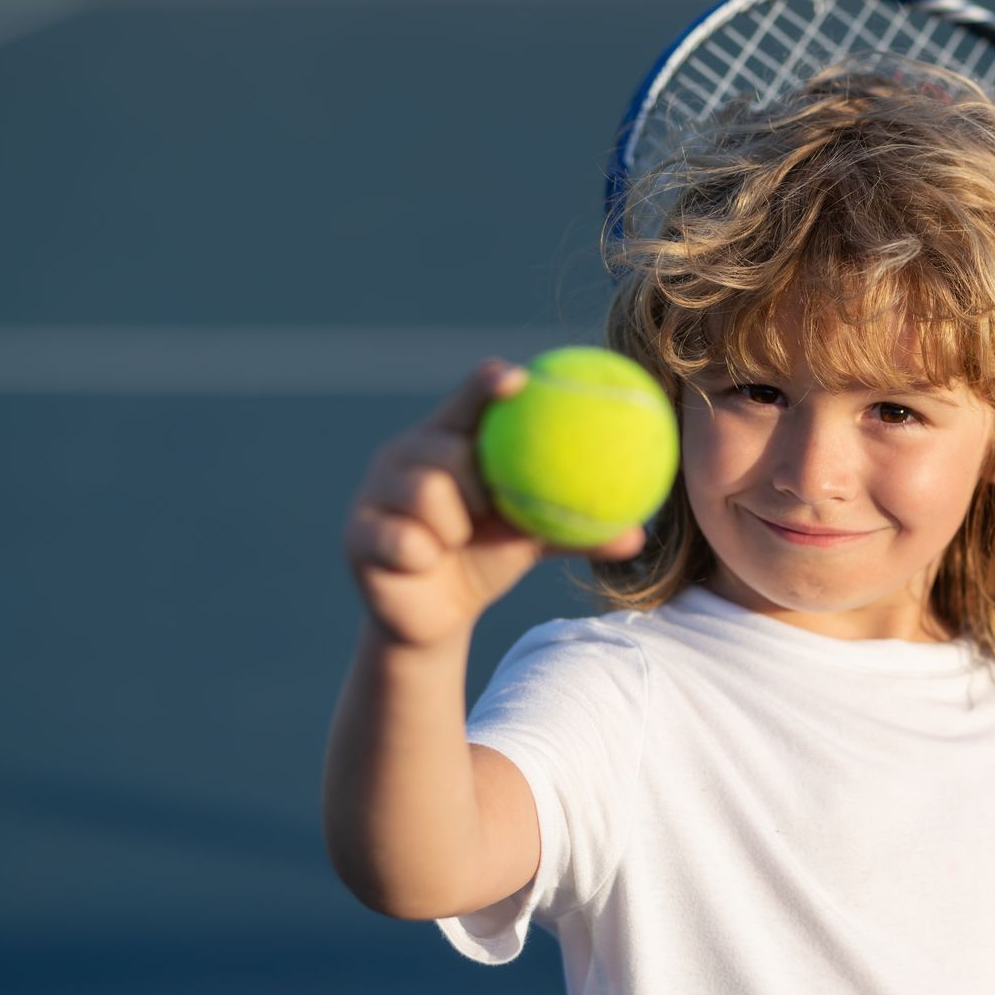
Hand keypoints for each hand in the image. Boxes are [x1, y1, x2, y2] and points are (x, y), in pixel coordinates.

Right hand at [342, 360, 646, 649]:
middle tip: (487, 508)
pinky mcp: (357, 532)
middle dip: (475, 483)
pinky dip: (422, 554)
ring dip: (452, 527)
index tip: (517, 379)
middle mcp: (407, 455)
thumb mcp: (534, 537)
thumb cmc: (488, 555)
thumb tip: (638, 537)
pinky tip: (424, 562)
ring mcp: (375, 491)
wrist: (438, 615)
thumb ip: (578, 530)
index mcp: (451, 439)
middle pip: (447, 450)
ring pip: (423, 494)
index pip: (469, 401)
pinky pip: (398, 539)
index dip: (488, 384)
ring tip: (455, 540)